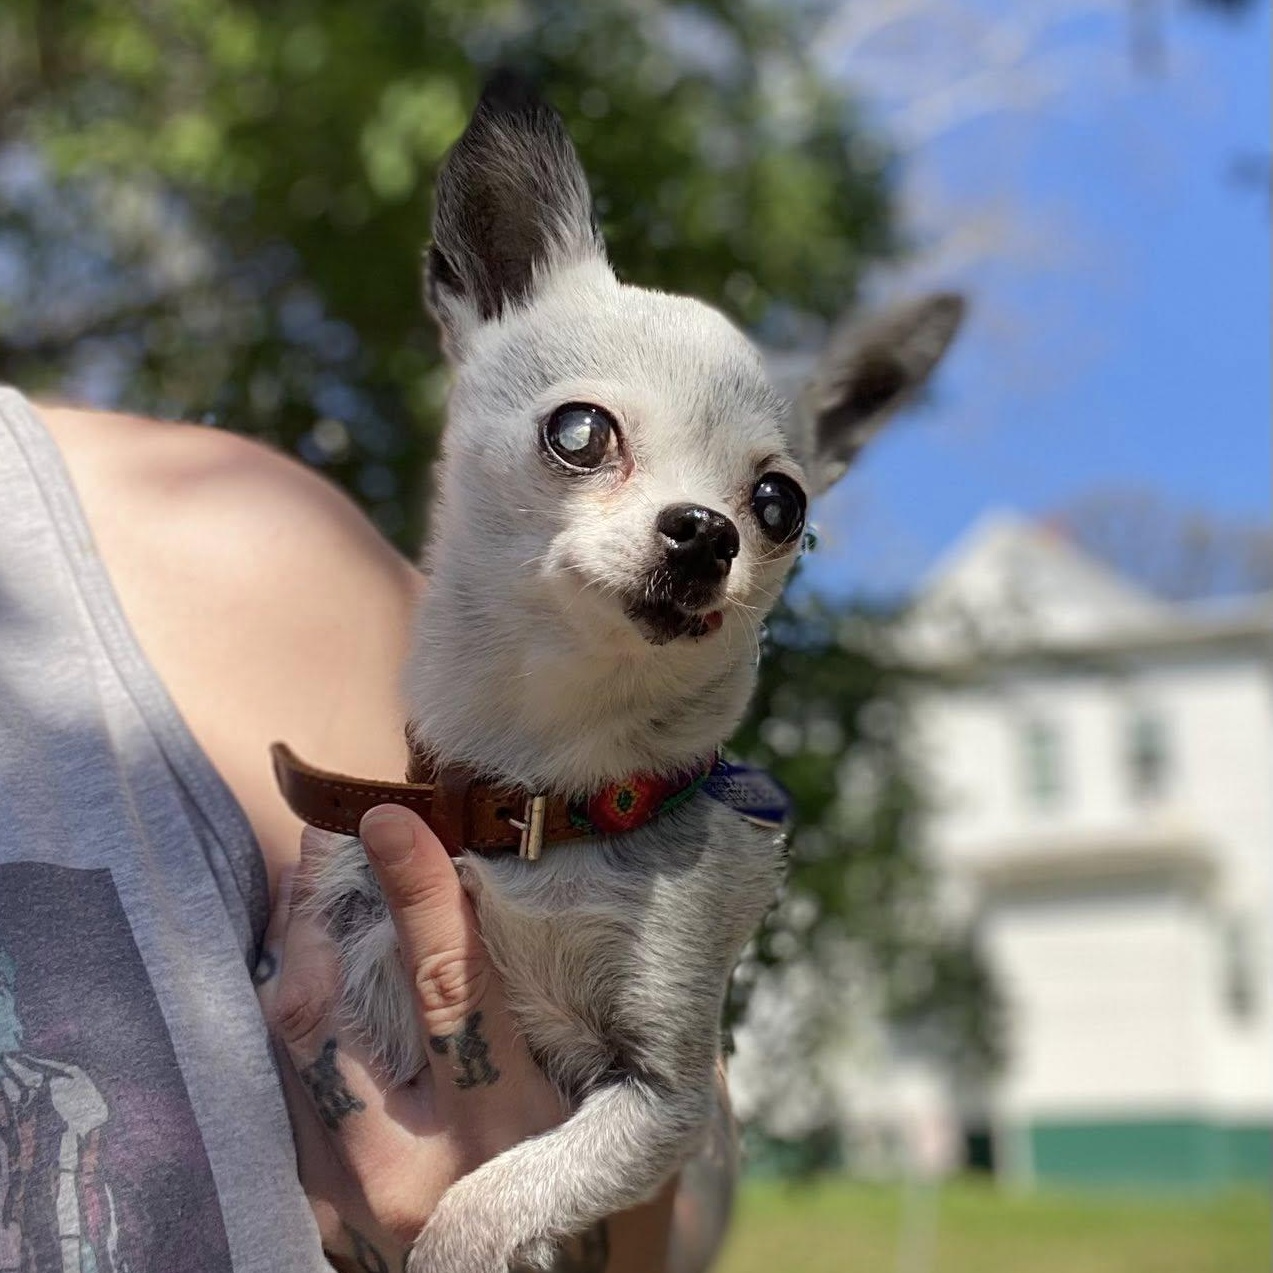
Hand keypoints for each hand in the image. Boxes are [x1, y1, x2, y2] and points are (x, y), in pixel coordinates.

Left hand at [255, 806, 565, 1270]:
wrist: (527, 1271)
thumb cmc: (586, 1162)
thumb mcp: (597, 1089)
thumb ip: (554, 998)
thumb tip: (501, 873)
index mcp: (503, 1131)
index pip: (450, 987)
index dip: (418, 892)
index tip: (389, 817)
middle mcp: (411, 1172)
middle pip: (325, 1015)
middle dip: (313, 910)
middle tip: (324, 835)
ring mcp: (345, 1198)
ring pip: (286, 1041)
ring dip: (290, 947)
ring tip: (310, 881)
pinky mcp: (312, 1205)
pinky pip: (277, 1079)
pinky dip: (289, 1004)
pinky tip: (307, 957)